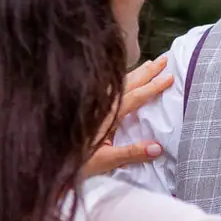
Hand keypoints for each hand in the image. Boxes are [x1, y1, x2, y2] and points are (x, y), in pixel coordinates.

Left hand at [83, 57, 173, 177]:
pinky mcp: (87, 106)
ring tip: (149, 63)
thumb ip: (131, 153)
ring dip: (136, 72)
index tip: (169, 76)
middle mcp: (103, 105)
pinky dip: (119, 79)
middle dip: (148, 71)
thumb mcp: (105, 160)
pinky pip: (107, 87)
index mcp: (109, 115)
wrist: (50, 157)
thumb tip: (158, 147)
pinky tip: (120, 78)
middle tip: (164, 58)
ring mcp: (94, 104)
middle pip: (129, 83)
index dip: (154, 86)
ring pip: (118, 82)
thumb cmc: (76, 161)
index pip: (136, 97)